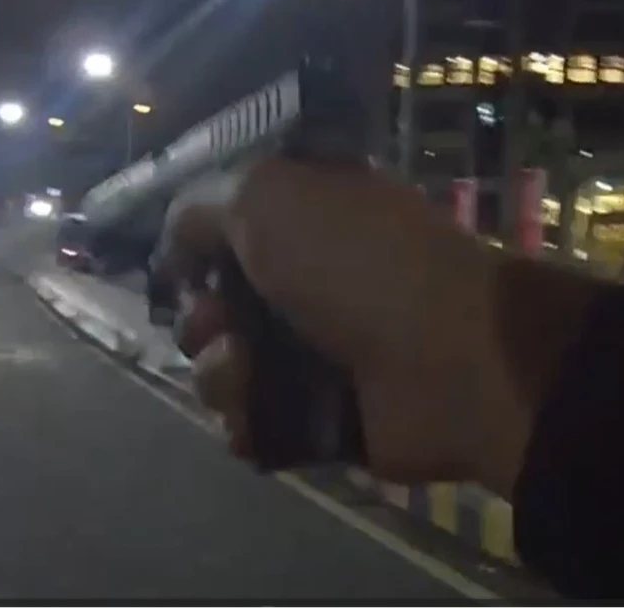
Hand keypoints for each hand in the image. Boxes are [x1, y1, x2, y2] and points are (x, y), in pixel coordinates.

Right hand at [162, 159, 534, 492]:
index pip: (232, 230)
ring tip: (246, 370)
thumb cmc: (357, 262)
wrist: (447, 359)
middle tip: (217, 322)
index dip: (197, 248)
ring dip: (220, 373)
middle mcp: (317, 282)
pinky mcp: (327, 419)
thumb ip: (205, 206)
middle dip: (201, 318)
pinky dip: (249, 422)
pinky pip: (258, 425)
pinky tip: (261, 415)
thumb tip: (176, 238)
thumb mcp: (270, 197)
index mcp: (314, 217)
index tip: (181, 263)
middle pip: (219, 306)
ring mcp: (323, 354)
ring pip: (229, 371)